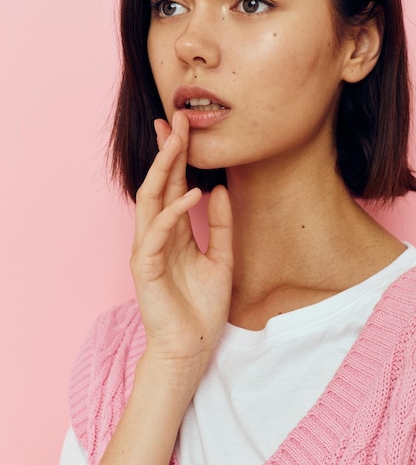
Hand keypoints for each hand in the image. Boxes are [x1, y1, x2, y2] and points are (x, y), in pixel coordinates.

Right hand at [130, 111, 232, 391]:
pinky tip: (192, 192)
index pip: (173, 185)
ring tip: (177, 142)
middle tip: (176, 118)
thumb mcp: (221, 258)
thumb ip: (220, 225)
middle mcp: (158, 234)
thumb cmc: (202, 305)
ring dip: (163, 169)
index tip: (185, 125)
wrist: (191, 345)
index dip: (178, 155)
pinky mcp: (144, 267)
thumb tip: (217, 189)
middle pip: (159, 183)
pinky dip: (173, 211)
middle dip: (168, 150)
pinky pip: (157, 232)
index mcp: (174, 231)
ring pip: (150, 199)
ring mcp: (148, 248)